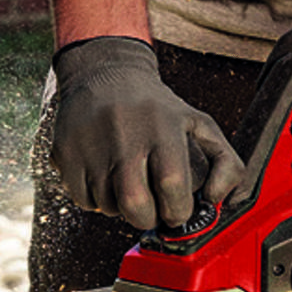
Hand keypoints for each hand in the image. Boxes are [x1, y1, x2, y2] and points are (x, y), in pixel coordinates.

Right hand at [47, 37, 244, 232]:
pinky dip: (97, 200)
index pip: (173, 187)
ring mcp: (91, 145)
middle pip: (136, 206)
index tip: (178, 211)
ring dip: (122, 207)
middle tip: (153, 210)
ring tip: (128, 182)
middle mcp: (125, 135)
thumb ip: (226, 163)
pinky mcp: (66, 153)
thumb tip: (217, 200)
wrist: (104, 72)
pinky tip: (106, 177)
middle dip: (149, 220)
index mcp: (163, 128)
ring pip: (109, 207)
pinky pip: (83, 201)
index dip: (178, 211)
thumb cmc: (157, 107)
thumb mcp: (198, 123)